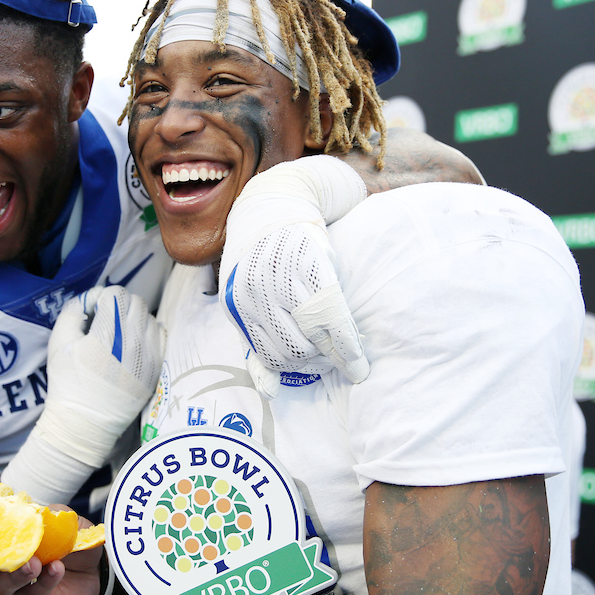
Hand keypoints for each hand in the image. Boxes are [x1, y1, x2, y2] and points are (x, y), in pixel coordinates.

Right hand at [43, 285, 164, 460]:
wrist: (85, 423)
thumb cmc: (68, 383)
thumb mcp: (59, 342)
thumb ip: (72, 312)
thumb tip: (87, 300)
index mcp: (108, 332)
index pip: (116, 293)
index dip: (101, 297)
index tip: (92, 311)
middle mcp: (134, 340)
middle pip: (136, 302)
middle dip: (119, 304)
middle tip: (105, 320)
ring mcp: (150, 355)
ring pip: (150, 317)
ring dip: (135, 319)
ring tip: (119, 334)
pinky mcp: (158, 368)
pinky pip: (161, 337)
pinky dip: (148, 334)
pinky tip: (133, 345)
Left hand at [220, 156, 369, 397]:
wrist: (274, 202)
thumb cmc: (263, 258)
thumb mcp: (247, 298)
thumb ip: (256, 342)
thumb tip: (269, 393)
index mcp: (237, 303)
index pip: (269, 356)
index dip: (296, 368)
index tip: (315, 368)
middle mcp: (256, 292)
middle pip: (293, 350)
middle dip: (317, 363)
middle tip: (333, 362)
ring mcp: (283, 277)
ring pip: (313, 337)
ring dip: (334, 356)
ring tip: (345, 356)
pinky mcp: (312, 263)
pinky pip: (333, 315)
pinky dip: (347, 343)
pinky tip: (357, 358)